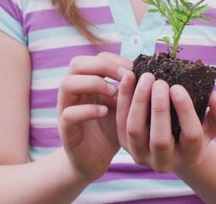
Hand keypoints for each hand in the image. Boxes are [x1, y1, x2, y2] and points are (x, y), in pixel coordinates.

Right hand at [57, 52, 131, 180]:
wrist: (94, 158)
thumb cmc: (109, 128)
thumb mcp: (122, 105)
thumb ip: (128, 89)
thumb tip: (149, 71)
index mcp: (87, 81)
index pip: (95, 58)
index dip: (115, 59)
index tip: (134, 69)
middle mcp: (73, 91)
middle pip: (77, 63)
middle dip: (103, 66)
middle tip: (125, 77)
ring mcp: (65, 108)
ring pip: (67, 84)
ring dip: (93, 84)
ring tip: (114, 93)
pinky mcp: (65, 128)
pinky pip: (69, 113)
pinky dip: (88, 110)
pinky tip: (104, 112)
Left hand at [115, 70, 215, 172]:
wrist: (174, 143)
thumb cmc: (198, 127)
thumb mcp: (214, 123)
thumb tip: (215, 97)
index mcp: (191, 156)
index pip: (191, 136)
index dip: (185, 112)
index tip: (178, 87)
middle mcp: (165, 162)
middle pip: (160, 139)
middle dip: (159, 108)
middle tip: (159, 82)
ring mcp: (142, 155)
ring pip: (136, 131)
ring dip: (139, 102)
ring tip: (146, 78)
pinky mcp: (125, 145)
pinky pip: (121, 122)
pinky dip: (123, 99)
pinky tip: (128, 77)